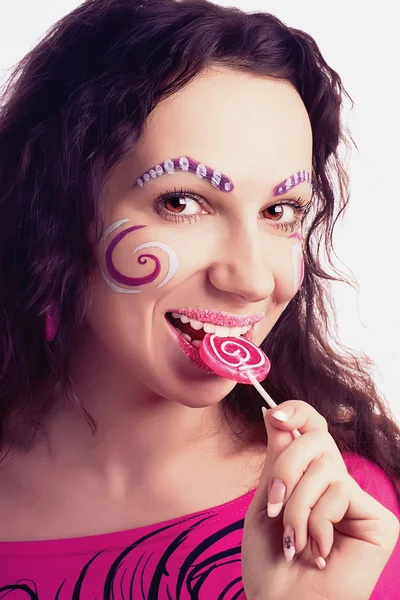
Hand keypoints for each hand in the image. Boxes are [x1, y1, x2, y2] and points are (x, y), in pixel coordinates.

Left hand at [241, 400, 398, 599]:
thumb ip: (277, 457)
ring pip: (325, 470)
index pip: (313, 428)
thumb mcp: (267, 500)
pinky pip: (340, 494)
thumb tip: (273, 410)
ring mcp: (359, 502)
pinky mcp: (379, 521)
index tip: (275, 414)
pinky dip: (318, 523)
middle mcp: (337, 483)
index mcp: (310, 476)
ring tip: (295, 541)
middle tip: (274, 506)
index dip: (299, 411)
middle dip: (287, 469)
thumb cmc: (270, 561)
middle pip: (317, 440)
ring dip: (297, 508)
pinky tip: (319, 552)